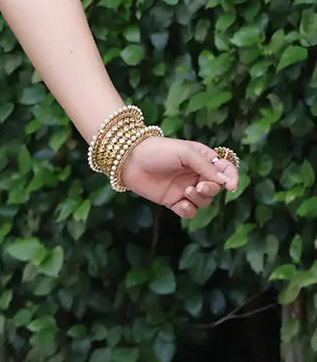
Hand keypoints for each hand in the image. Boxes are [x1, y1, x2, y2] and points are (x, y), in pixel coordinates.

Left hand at [120, 135, 238, 218]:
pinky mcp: (173, 201)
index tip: (231, 186)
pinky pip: (189, 211)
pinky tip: (182, 204)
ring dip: (199, 198)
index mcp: (202, 158)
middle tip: (199, 186)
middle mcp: (195, 174)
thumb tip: (226, 181)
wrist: (130, 160)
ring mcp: (184, 188)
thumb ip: (206, 166)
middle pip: (215, 188)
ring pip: (204, 201)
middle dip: (211, 189)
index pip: (225, 169)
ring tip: (186, 192)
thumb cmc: (159, 150)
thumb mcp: (185, 153)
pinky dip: (189, 210)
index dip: (232, 178)